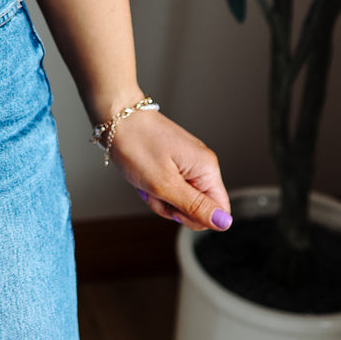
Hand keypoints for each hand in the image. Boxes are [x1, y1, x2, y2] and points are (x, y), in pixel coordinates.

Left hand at [105, 108, 231, 232]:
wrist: (116, 116)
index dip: (196, 218)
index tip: (174, 207)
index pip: (219, 211)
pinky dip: (154, 187)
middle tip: (154, 190)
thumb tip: (225, 223)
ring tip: (145, 180)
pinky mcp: (173, 163)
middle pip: (197, 208)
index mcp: (206, 169)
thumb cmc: (136, 144)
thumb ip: (195, 206)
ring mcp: (187, 163)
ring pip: (180, 200)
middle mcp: (201, 165)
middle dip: (172, 207)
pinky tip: (143, 176)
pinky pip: (169, 187)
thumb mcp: (164, 184)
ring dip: (159, 197)